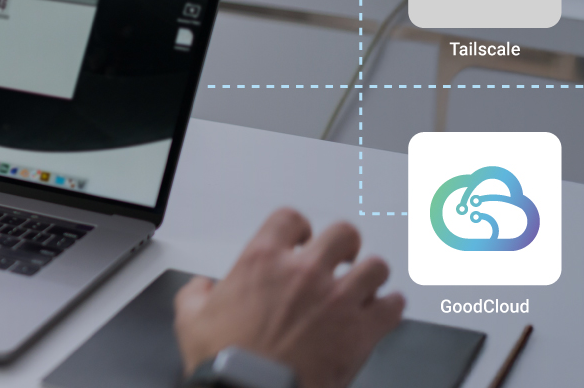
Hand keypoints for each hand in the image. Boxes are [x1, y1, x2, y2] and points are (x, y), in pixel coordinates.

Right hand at [174, 208, 404, 387]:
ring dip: (369, 275)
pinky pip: (392, 307)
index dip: (297, 227)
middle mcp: (304, 273)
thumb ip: (195, 296)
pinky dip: (390, 308)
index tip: (299, 238)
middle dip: (343, 245)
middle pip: (343, 234)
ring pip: (375, 267)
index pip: (290, 219)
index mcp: (262, 262)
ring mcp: (337, 300)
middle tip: (340, 256)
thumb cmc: (225, 364)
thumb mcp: (190, 322)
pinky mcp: (360, 332)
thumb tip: (201, 290)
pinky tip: (382, 311)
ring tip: (363, 284)